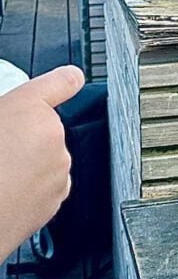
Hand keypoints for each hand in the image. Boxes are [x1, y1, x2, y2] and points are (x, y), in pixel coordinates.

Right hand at [0, 65, 83, 259]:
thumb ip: (6, 114)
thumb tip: (9, 126)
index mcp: (29, 110)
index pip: (60, 83)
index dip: (65, 81)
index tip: (71, 79)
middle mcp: (52, 136)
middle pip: (43, 130)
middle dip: (25, 139)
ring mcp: (58, 170)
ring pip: (45, 161)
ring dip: (27, 166)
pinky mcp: (56, 199)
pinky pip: (45, 187)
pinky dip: (29, 190)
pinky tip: (5, 194)